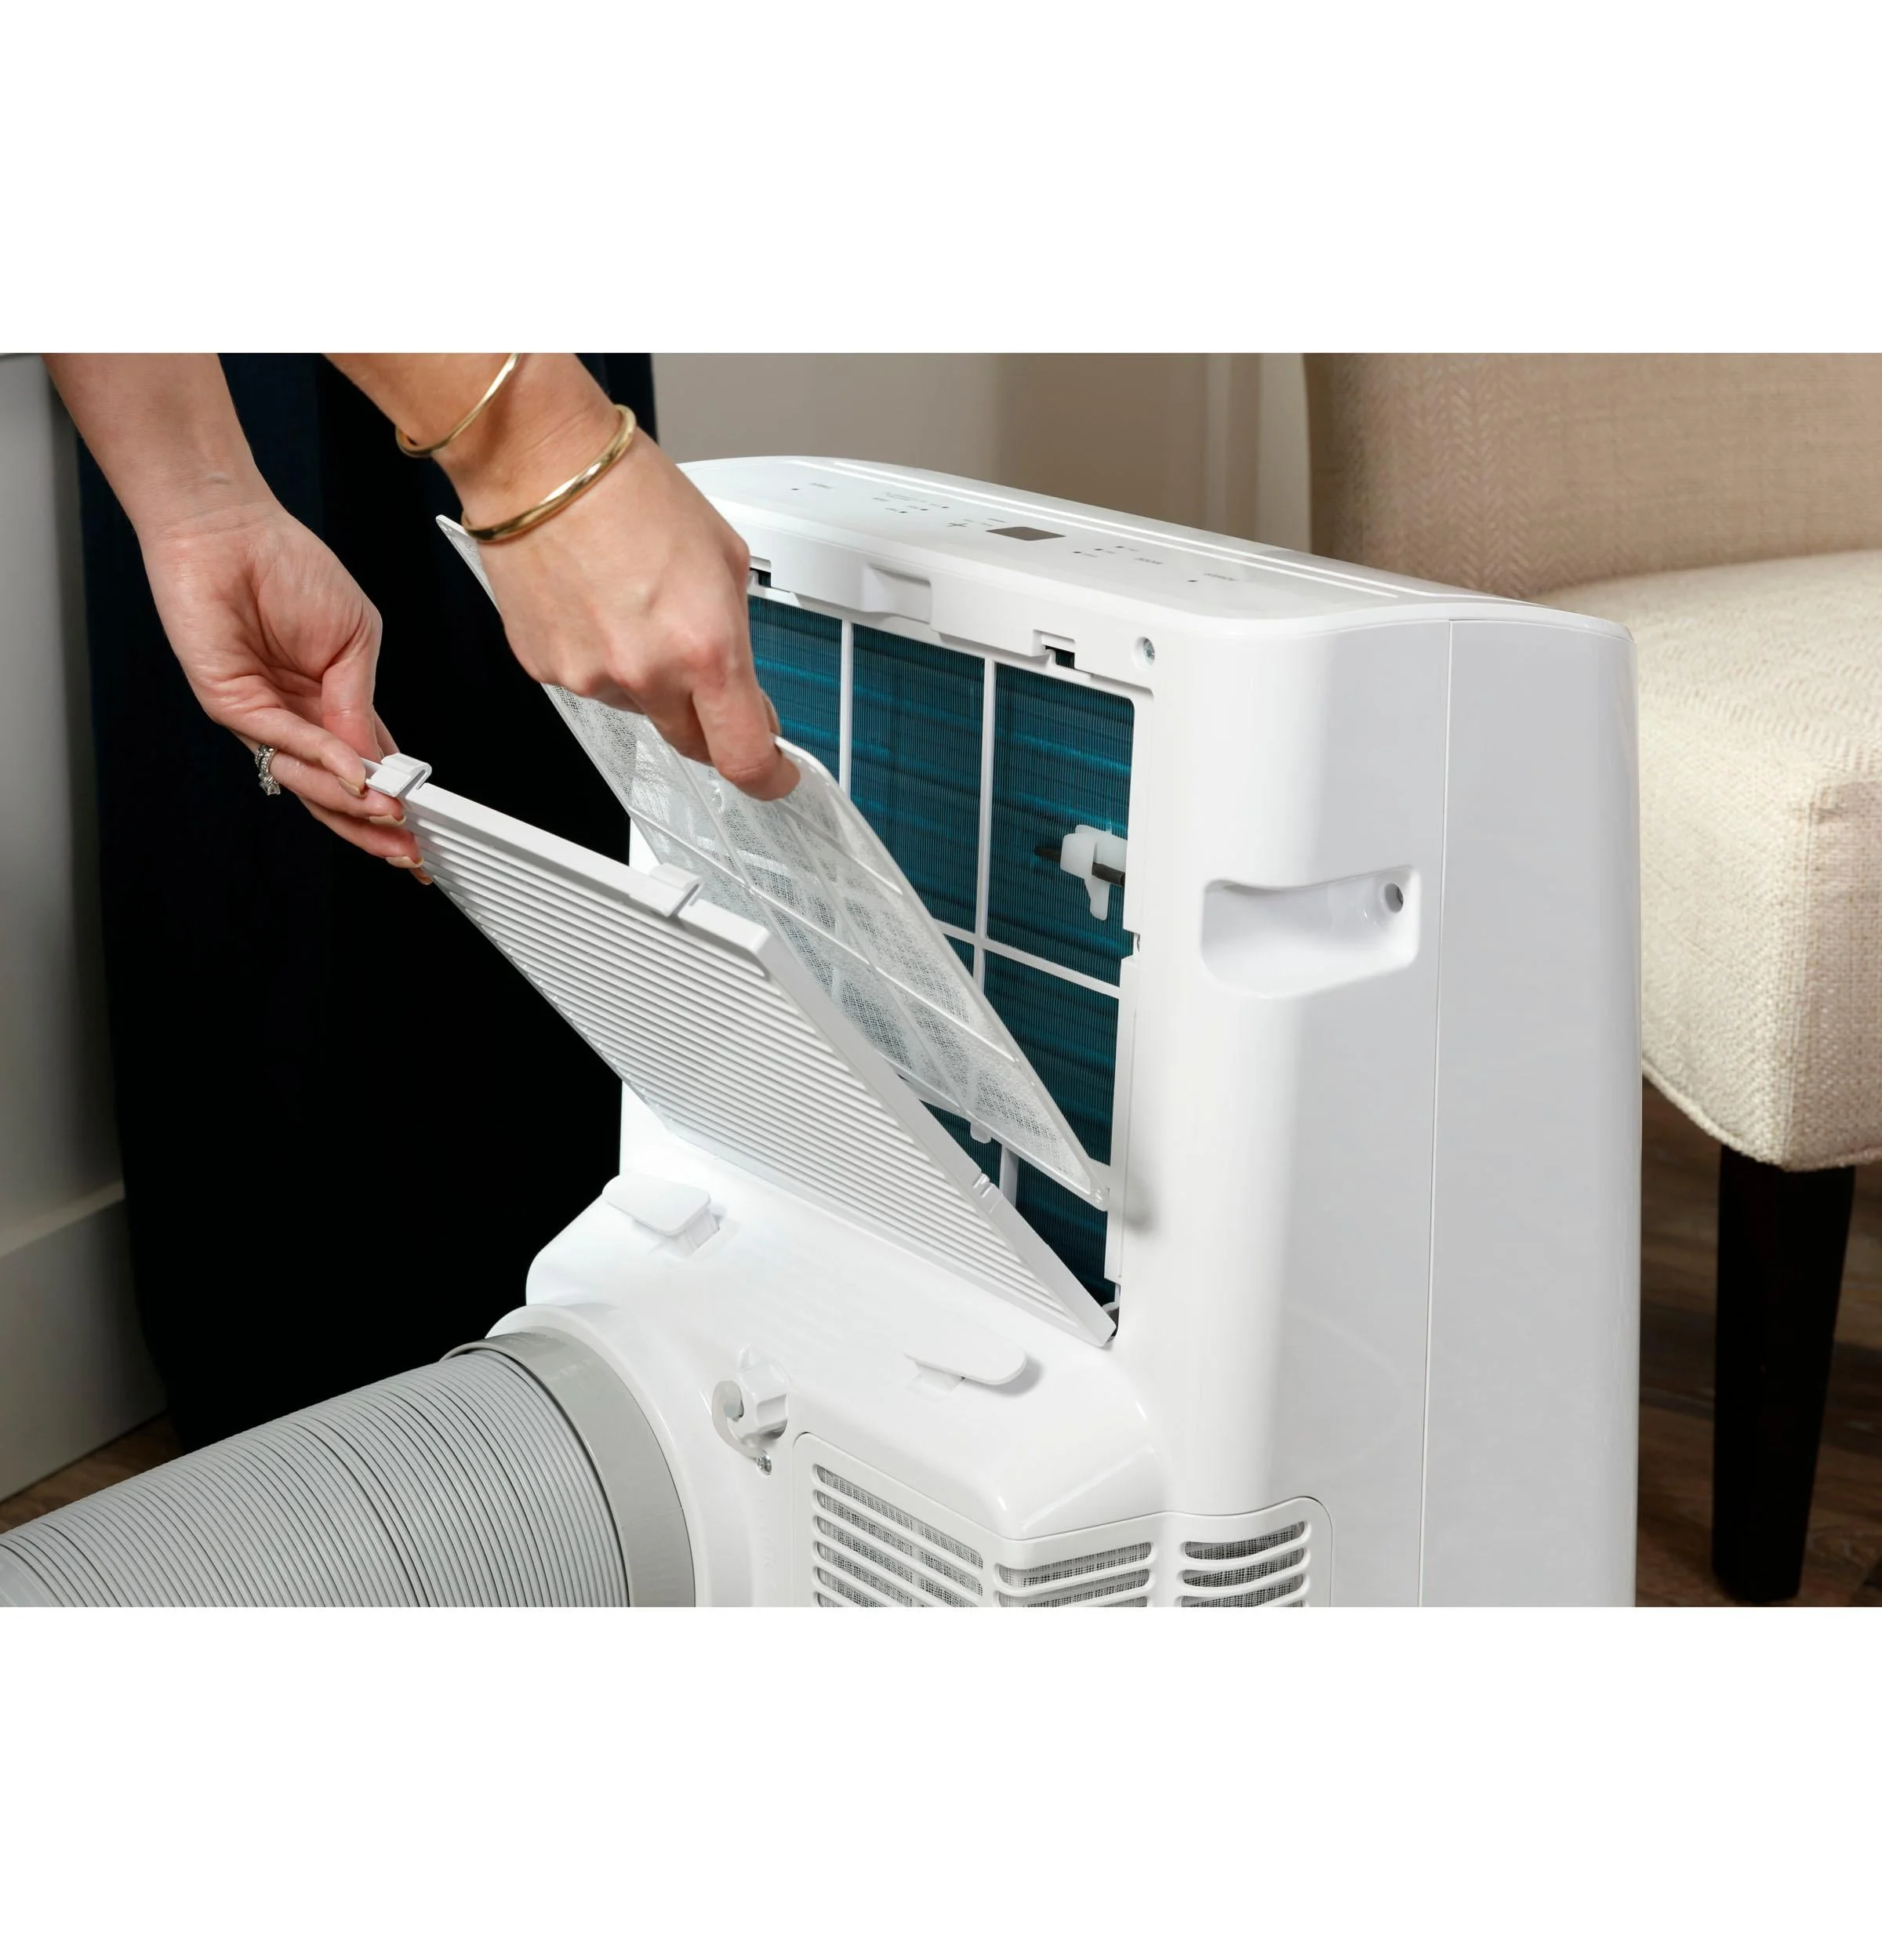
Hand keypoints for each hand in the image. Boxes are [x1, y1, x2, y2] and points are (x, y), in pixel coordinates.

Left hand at [141, 498, 426, 876]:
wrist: (230, 530)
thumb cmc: (290, 568)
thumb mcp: (355, 640)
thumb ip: (362, 704)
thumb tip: (375, 763)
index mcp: (333, 705)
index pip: (368, 769)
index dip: (397, 802)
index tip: (426, 828)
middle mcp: (298, 719)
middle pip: (336, 793)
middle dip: (374, 828)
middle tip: (410, 850)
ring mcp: (263, 717)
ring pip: (309, 781)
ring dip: (351, 805)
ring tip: (388, 811)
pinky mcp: (230, 704)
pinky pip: (282, 743)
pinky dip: (321, 761)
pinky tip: (352, 771)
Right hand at [327, 354, 797, 799]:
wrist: (543, 465)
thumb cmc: (632, 492)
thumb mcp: (726, 559)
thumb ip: (737, 633)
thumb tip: (740, 682)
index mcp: (705, 649)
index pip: (744, 756)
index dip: (768, 776)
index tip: (777, 773)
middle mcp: (646, 674)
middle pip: (693, 743)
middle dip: (711, 723)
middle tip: (709, 675)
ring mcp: (591, 678)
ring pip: (640, 708)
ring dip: (651, 676)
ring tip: (637, 604)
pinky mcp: (547, 670)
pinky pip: (593, 683)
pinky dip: (604, 657)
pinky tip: (600, 605)